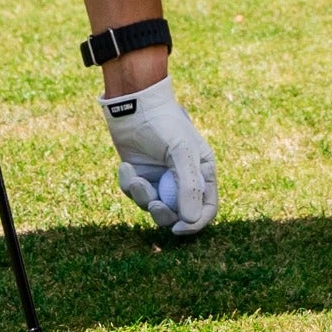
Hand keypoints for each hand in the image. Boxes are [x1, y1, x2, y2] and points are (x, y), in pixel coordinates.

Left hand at [100, 75, 216, 237]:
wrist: (134, 103)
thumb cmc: (163, 122)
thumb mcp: (181, 151)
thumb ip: (189, 186)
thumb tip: (190, 220)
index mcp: (202, 171)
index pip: (206, 207)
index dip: (195, 222)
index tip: (178, 228)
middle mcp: (183, 178)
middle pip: (179, 214)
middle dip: (164, 214)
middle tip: (154, 205)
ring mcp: (160, 178)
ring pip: (154, 205)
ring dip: (143, 196)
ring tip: (135, 178)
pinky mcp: (140, 174)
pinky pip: (135, 193)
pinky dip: (128, 184)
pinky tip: (125, 167)